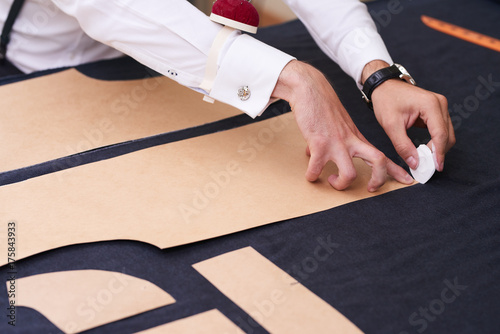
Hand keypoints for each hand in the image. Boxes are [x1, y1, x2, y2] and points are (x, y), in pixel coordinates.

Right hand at [272, 60, 413, 191]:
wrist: (309, 88)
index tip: (407, 180)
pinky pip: (316, 169)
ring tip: (332, 180)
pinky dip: (312, 176)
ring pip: (350, 174)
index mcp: (357, 137)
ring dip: (341, 184)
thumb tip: (314, 153)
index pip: (382, 155)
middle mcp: (351, 141)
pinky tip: (310, 174)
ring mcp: (337, 143)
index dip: (396, 170)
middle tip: (370, 189)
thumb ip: (330, 140)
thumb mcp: (335, 124)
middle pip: (378, 162)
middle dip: (378, 180)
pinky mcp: (320, 144)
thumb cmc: (320, 105)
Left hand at [364, 61, 455, 170]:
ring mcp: (440, 106)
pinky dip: (435, 142)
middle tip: (427, 167)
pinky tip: (424, 151)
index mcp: (430, 105)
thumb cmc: (386, 101)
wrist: (384, 86)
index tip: (435, 168)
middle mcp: (440, 103)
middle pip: (447, 135)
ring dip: (437, 148)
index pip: (440, 134)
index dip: (439, 153)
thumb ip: (403, 146)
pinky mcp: (436, 110)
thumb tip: (415, 163)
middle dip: (439, 152)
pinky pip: (441, 130)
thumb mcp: (391, 125)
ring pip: (446, 134)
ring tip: (424, 161)